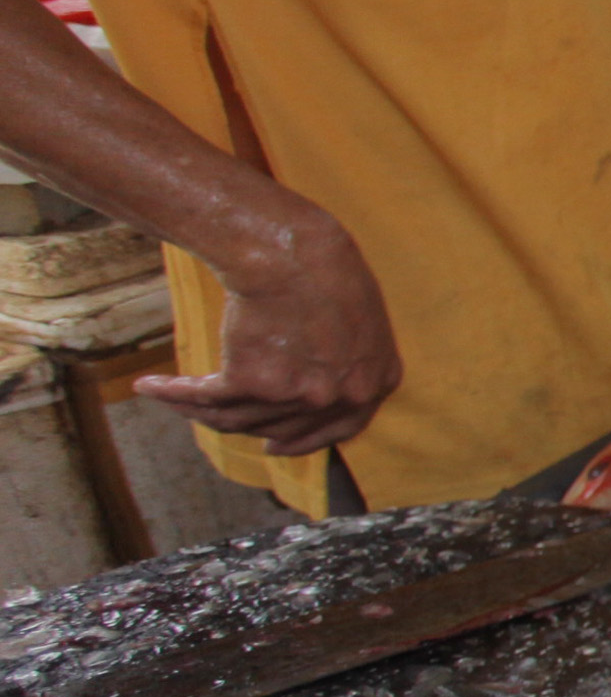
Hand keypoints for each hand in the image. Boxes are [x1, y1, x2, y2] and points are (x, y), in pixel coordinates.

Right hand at [135, 204, 400, 458]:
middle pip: (285, 426)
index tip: (276, 445)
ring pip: (238, 417)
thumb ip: (346, 357)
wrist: (291, 251)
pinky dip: (175, 395)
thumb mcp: (358, 318)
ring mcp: (300, 396)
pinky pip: (206, 398)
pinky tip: (150, 386)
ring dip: (197, 409)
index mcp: (376, 381)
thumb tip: (316, 376)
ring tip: (168, 394)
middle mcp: (342, 397)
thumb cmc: (324, 269)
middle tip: (224, 423)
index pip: (342, 428)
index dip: (305, 440)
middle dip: (249, 428)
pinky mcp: (254, 384)